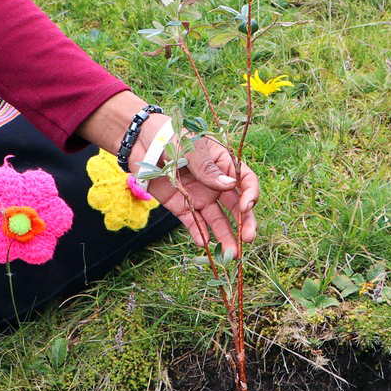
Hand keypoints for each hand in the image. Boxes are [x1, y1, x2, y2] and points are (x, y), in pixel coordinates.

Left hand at [142, 129, 259, 260]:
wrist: (140, 141)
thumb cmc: (170, 136)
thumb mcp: (191, 148)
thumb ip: (208, 168)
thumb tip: (231, 185)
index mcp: (223, 164)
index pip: (245, 181)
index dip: (250, 194)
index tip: (246, 206)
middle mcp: (215, 183)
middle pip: (235, 206)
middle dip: (244, 223)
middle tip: (248, 239)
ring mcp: (199, 196)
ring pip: (217, 219)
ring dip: (224, 235)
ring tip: (230, 254)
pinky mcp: (181, 206)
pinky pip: (193, 222)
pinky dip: (199, 233)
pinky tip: (204, 243)